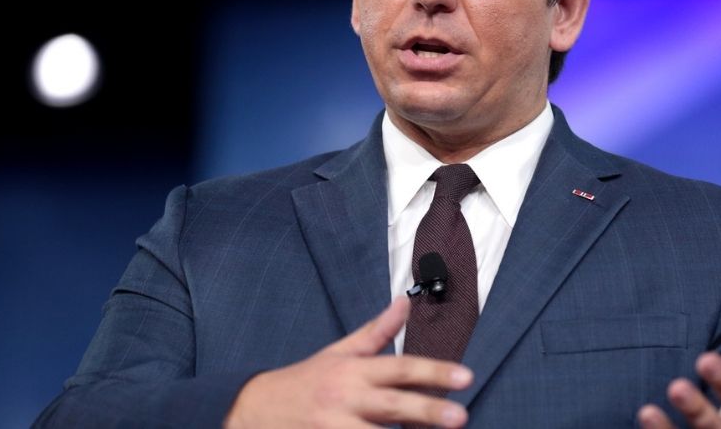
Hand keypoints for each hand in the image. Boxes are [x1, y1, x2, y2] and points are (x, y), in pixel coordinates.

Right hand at [224, 296, 471, 427]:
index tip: (466, 377)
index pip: (399, 368)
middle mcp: (346, 399)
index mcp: (353, 371)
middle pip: (392, 405)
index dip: (433, 371)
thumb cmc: (305, 382)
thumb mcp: (339, 352)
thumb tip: (405, 303)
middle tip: (460, 416)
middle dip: (427, 411)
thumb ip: (377, 332)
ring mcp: (334, 427)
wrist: (254, 411)